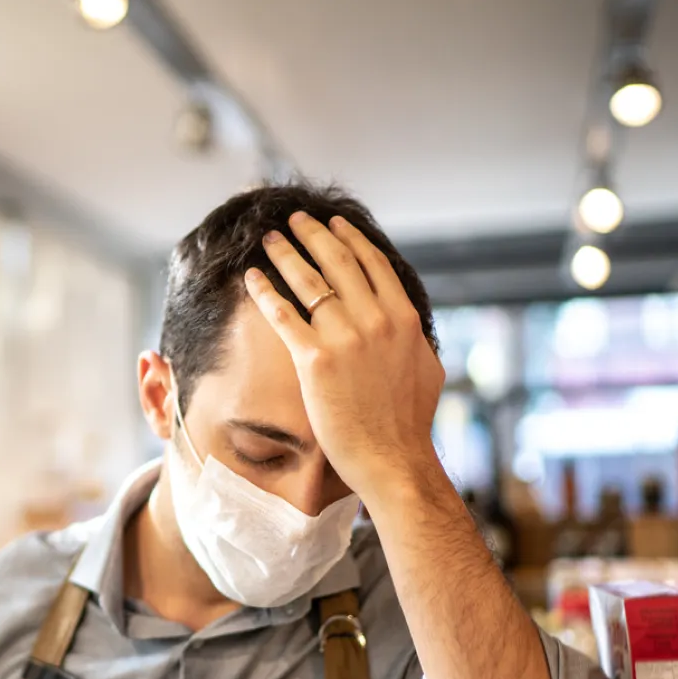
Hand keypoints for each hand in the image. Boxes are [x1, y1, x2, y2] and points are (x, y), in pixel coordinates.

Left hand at [244, 212, 445, 502]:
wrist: (391, 458)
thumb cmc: (409, 421)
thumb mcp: (426, 367)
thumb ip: (414, 336)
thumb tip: (407, 318)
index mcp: (404, 317)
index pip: (373, 263)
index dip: (349, 238)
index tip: (332, 223)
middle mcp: (376, 319)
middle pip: (337, 263)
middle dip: (312, 236)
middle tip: (294, 220)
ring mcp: (345, 337)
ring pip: (308, 282)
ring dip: (285, 255)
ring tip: (269, 240)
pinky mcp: (315, 359)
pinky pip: (283, 315)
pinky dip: (265, 291)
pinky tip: (251, 278)